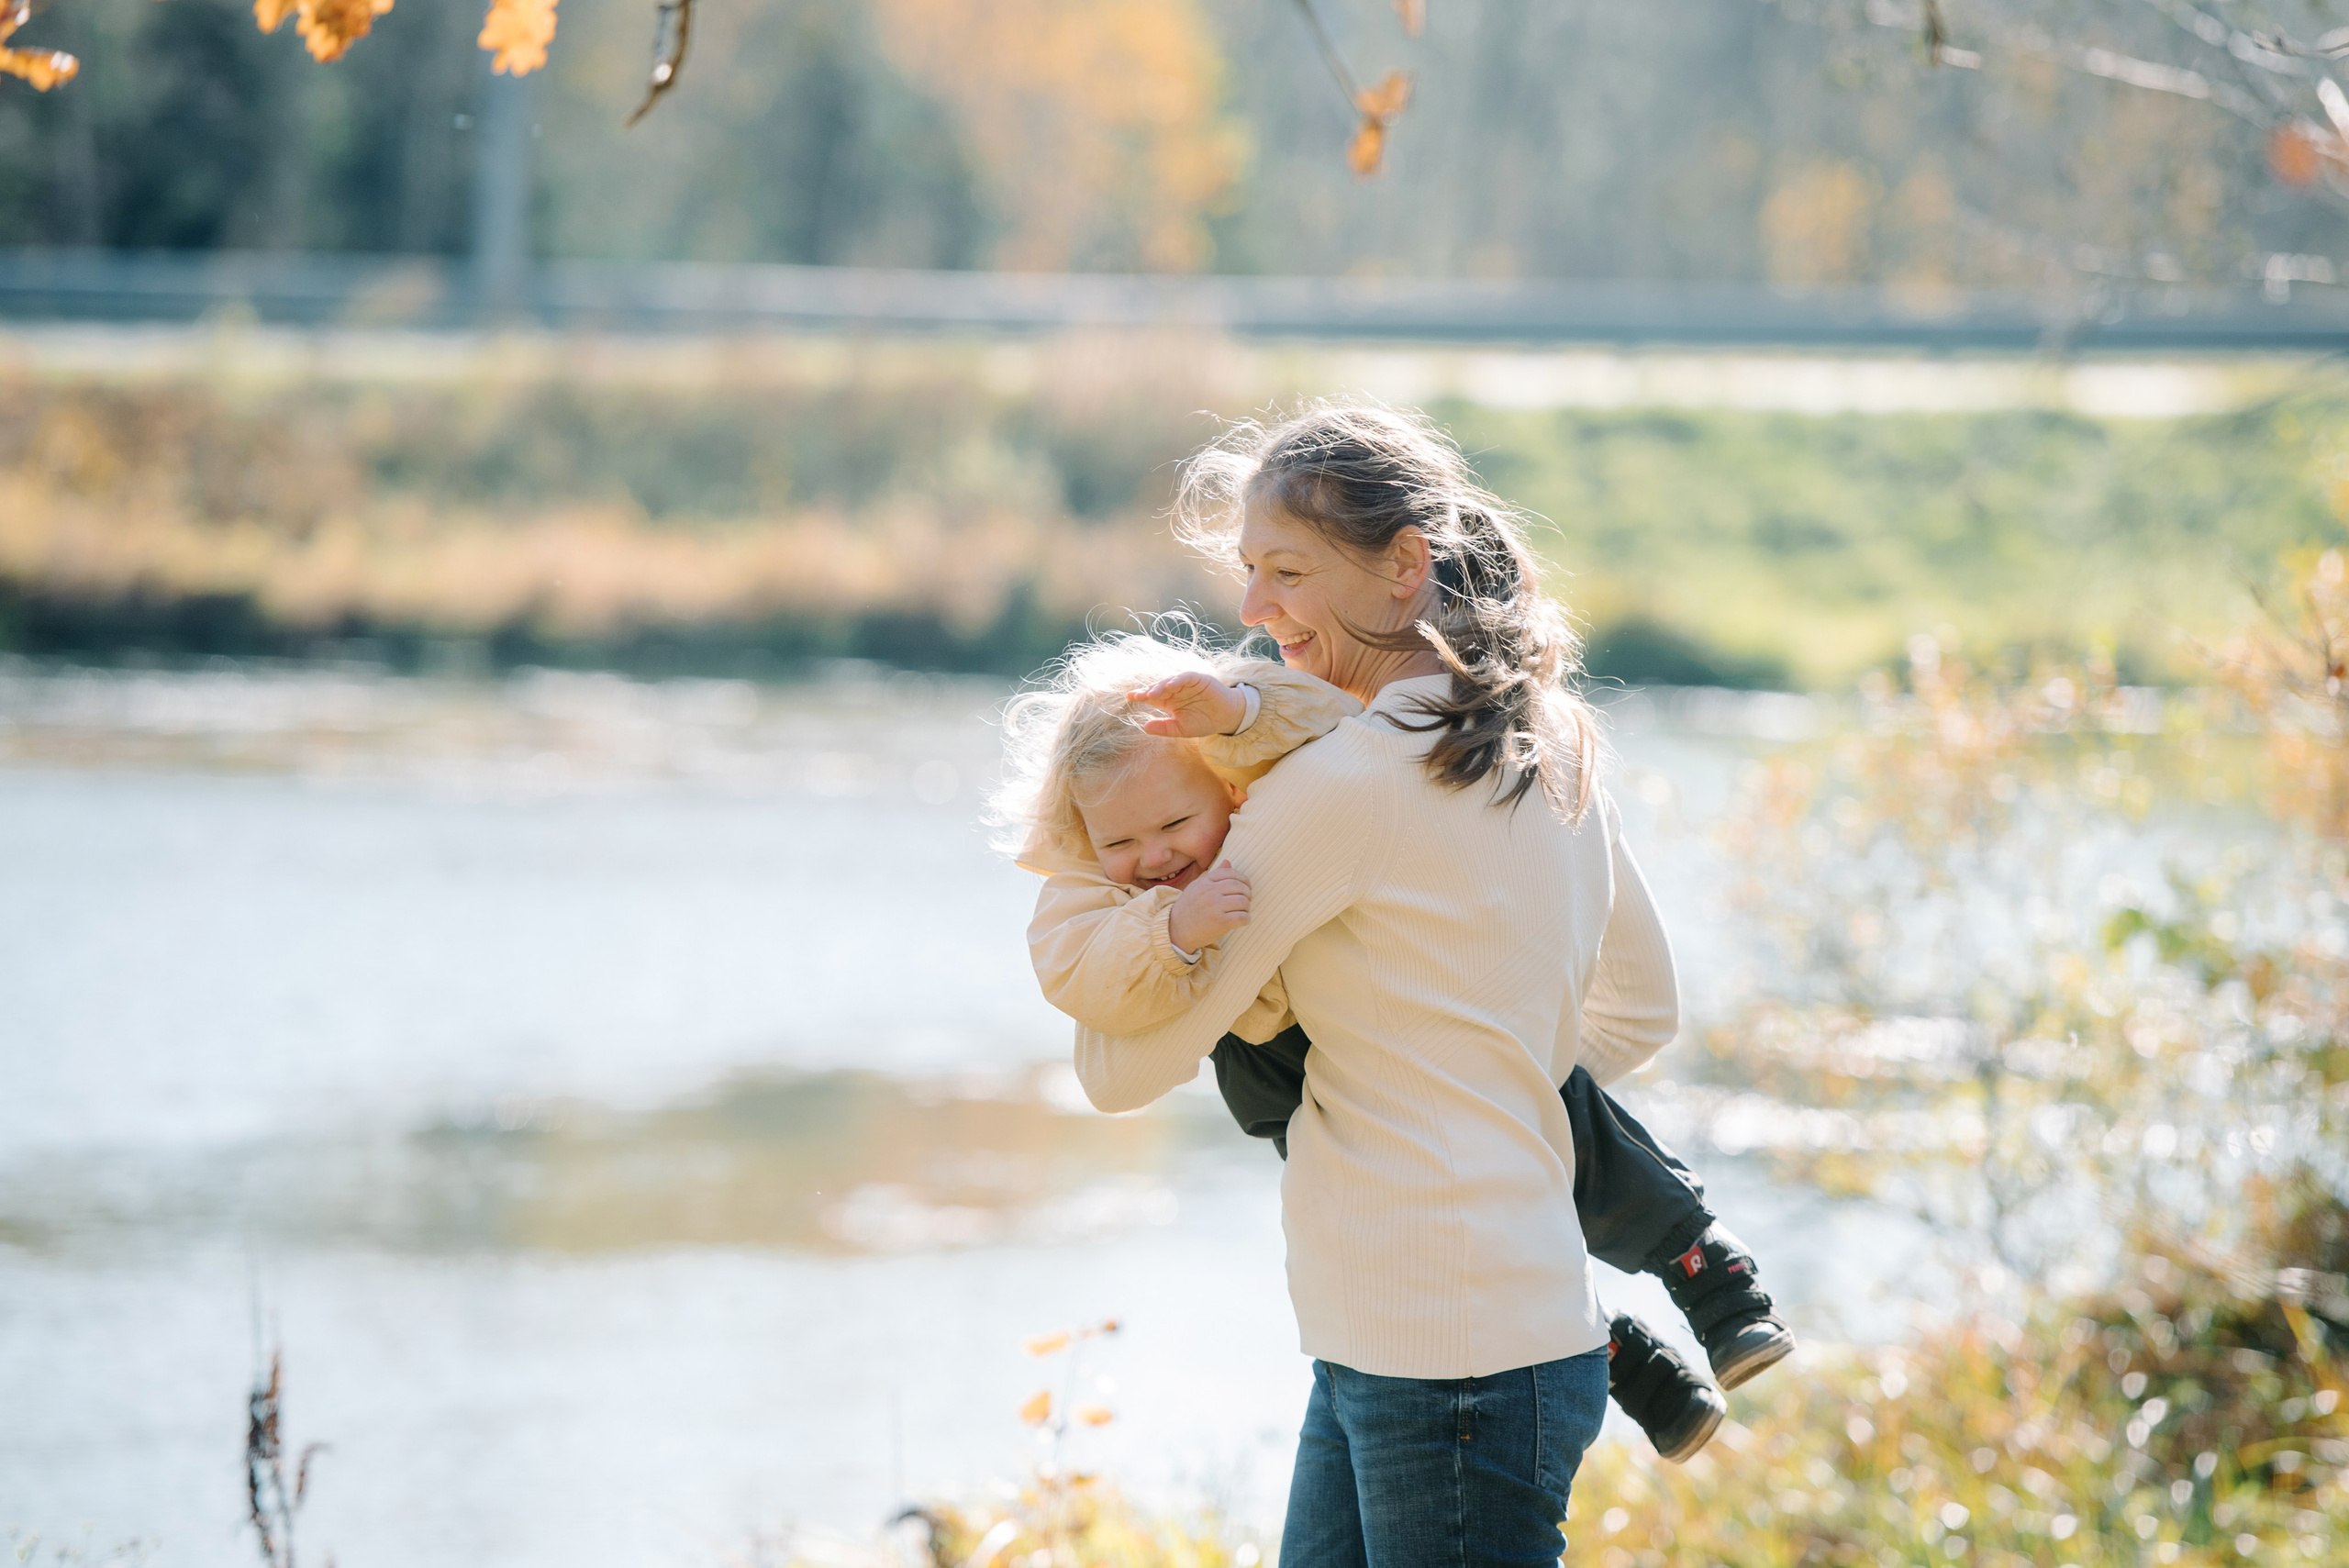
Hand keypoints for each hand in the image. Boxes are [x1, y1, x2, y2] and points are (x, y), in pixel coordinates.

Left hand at [1128, 672, 1247, 737]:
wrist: (1227, 718)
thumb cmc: (1204, 722)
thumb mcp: (1181, 729)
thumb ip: (1164, 728)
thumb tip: (1144, 727)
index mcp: (1170, 701)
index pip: (1152, 697)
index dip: (1141, 696)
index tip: (1129, 697)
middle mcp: (1176, 691)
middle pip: (1158, 688)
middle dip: (1148, 691)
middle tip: (1137, 696)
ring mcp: (1186, 684)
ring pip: (1170, 681)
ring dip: (1161, 686)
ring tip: (1152, 693)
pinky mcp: (1198, 679)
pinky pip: (1186, 677)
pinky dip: (1178, 680)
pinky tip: (1171, 686)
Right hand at [1168, 861, 1249, 952]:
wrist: (1176, 930)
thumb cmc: (1189, 908)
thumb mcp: (1197, 887)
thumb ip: (1214, 875)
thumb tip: (1228, 861)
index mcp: (1205, 882)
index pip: (1231, 873)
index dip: (1243, 879)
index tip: (1246, 886)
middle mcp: (1210, 892)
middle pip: (1239, 887)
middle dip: (1248, 893)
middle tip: (1247, 900)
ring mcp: (1214, 907)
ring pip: (1243, 901)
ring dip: (1247, 907)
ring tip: (1243, 911)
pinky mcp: (1219, 922)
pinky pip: (1242, 917)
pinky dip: (1246, 919)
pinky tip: (1242, 921)